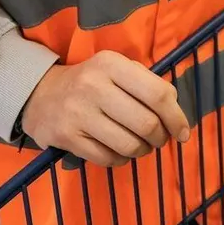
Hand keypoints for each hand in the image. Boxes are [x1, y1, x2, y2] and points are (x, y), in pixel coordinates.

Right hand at [21, 51, 190, 166]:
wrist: (40, 94)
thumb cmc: (91, 81)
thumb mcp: (117, 69)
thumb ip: (148, 85)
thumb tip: (177, 116)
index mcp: (111, 64)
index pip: (158, 94)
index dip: (177, 117)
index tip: (183, 132)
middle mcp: (94, 86)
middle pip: (147, 124)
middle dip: (161, 137)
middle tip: (159, 139)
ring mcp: (79, 114)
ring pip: (129, 145)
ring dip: (143, 150)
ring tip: (141, 145)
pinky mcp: (67, 138)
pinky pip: (108, 159)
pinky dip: (122, 159)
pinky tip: (120, 151)